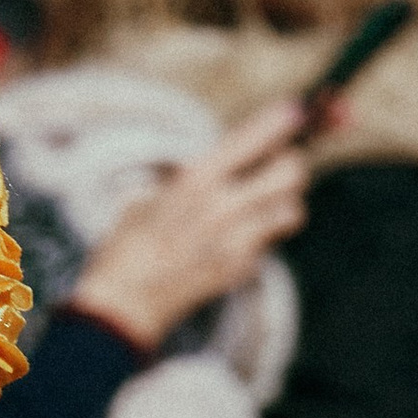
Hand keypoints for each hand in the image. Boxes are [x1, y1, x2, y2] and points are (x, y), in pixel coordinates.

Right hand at [69, 97, 310, 355]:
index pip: (257, 136)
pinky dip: (260, 240)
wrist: (123, 306)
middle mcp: (224, 206)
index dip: (284, 119)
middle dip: (290, 166)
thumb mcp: (147, 199)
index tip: (294, 112)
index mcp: (197, 180)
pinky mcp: (240, 270)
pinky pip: (269, 246)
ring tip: (263, 207)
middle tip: (275, 170)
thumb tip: (212, 166)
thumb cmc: (126, 249)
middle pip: (292, 172)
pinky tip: (237, 242)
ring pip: (293, 210)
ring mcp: (236, 241)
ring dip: (284, 204)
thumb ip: (186, 181)